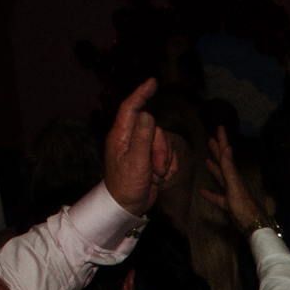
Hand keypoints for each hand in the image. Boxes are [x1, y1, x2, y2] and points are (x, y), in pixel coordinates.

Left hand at [102, 80, 176, 216]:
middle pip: (156, 130)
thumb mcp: (135, 162)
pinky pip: (168, 156)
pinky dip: (168, 168)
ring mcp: (142, 150)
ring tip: (155, 176)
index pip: (131, 108)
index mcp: (121, 136)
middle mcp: (131, 139)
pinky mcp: (151, 160)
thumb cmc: (126, 186)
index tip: (152, 82)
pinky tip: (159, 179)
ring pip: (164, 143)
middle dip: (161, 149)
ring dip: (165, 161)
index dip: (141, 94)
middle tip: (156, 169)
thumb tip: (147, 114)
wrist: (127, 207)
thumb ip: (142, 138)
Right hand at [200, 126, 265, 233]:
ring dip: (214, 168)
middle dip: (217, 150)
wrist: (253, 225)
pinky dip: (210, 193)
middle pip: (223, 162)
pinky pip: (217, 197)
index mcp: (233, 174)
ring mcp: (231, 192)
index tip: (219, 127)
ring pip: (220, 177)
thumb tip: (227, 147)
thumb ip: (229, 167)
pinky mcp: (229, 204)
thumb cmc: (244, 206)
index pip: (226, 153)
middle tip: (210, 138)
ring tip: (206, 159)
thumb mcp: (234, 185)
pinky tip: (202, 191)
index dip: (222, 140)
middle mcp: (232, 181)